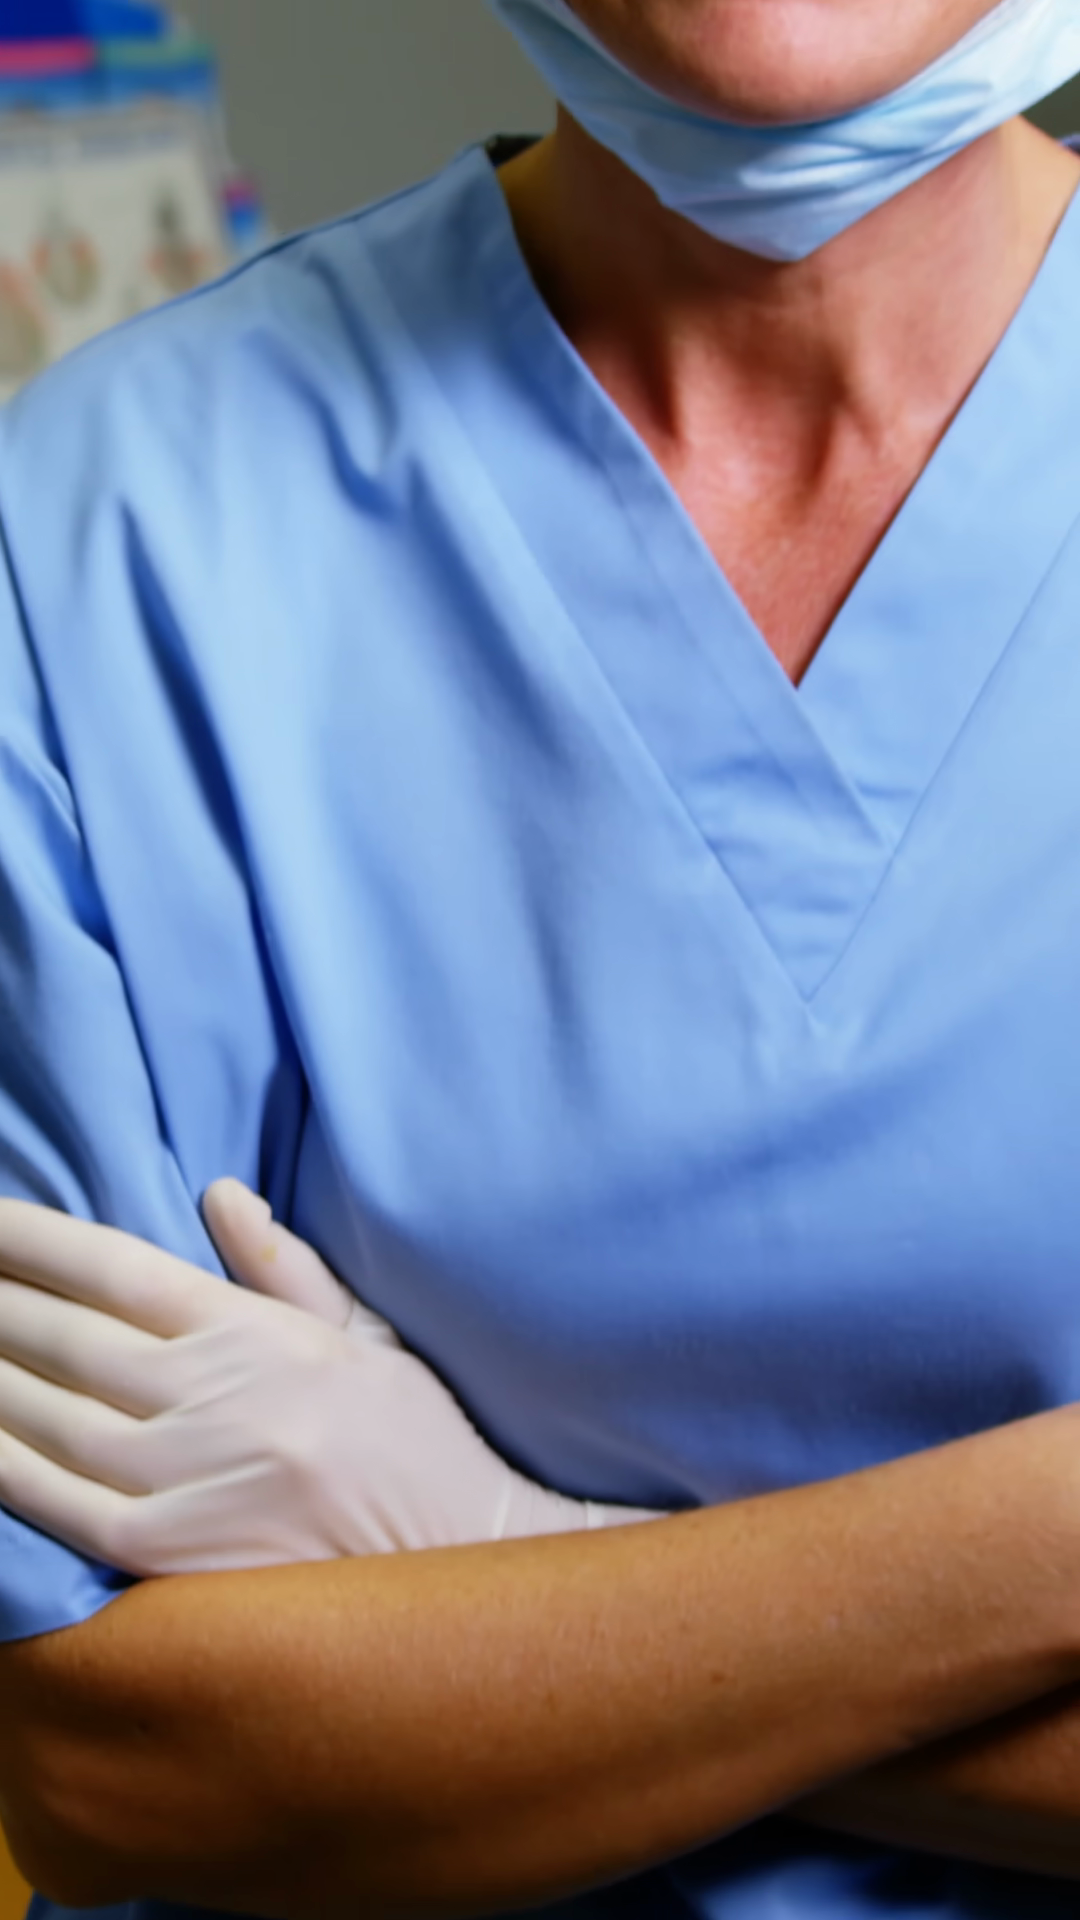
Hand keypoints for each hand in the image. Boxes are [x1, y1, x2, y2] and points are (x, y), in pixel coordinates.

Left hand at [0, 1185, 657, 1574]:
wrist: (472, 1556)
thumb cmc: (418, 1441)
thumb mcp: (365, 1336)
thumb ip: (283, 1268)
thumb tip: (221, 1192)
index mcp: (259, 1333)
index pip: (116, 1270)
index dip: (31, 1241)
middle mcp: (219, 1397)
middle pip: (66, 1338)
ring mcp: (194, 1479)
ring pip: (49, 1417)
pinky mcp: (178, 1557)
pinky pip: (63, 1506)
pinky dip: (4, 1469)